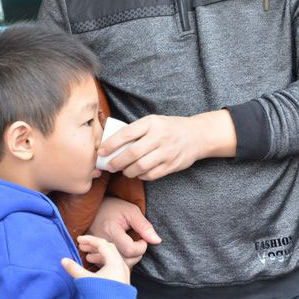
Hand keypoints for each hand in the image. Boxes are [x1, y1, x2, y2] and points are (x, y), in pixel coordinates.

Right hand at [61, 235, 129, 284]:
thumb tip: (63, 260)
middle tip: (83, 247)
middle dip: (94, 246)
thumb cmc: (100, 296)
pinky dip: (103, 263)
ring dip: (99, 255)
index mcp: (115, 262)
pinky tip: (95, 269)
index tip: (78, 240)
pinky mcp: (122, 282)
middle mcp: (122, 266)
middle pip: (109, 249)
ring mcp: (123, 274)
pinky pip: (113, 266)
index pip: (102, 244)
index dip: (89, 240)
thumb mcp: (85, 280)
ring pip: (111, 258)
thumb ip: (74, 269)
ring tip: (87, 258)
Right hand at [88, 196, 159, 266]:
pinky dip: (119, 260)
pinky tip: (121, 250)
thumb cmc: (114, 208)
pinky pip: (110, 264)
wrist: (94, 208)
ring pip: (118, 265)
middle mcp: (101, 241)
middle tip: (137, 241)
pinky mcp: (93, 254)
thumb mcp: (132, 211)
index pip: (130, 250)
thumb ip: (144, 226)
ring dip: (129, 258)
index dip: (141, 246)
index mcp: (110, 230)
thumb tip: (157, 241)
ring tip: (129, 245)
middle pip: (125, 260)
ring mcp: (95, 249)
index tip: (142, 238)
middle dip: (136, 254)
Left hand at [98, 110, 236, 180]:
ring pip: (141, 166)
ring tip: (124, 171)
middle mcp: (160, 136)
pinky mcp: (173, 165)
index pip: (126, 134)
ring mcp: (167, 151)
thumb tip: (110, 144)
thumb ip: (136, 131)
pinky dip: (141, 176)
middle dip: (117, 162)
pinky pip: (152, 174)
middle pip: (132, 153)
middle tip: (110, 166)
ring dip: (128, 171)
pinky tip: (137, 174)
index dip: (111, 144)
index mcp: (151, 123)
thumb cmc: (168, 128)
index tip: (101, 152)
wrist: (196, 135)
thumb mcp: (153, 122)